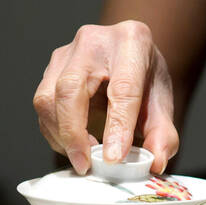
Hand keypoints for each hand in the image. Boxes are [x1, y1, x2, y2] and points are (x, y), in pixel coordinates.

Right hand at [32, 20, 178, 173]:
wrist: (130, 62)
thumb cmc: (145, 81)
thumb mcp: (162, 106)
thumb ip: (162, 135)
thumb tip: (155, 162)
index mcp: (132, 41)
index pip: (122, 88)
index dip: (117, 126)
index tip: (114, 158)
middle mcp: (94, 40)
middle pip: (71, 88)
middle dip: (74, 132)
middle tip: (86, 164)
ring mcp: (66, 53)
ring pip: (48, 98)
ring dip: (61, 135)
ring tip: (83, 157)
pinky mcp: (50, 69)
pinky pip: (42, 106)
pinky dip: (54, 133)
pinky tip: (73, 145)